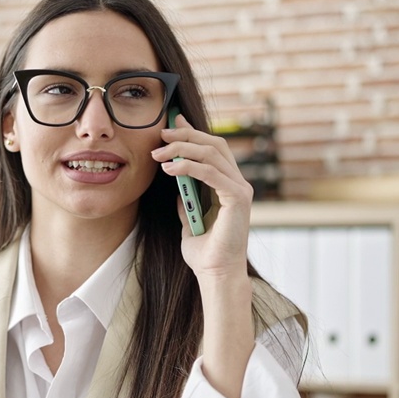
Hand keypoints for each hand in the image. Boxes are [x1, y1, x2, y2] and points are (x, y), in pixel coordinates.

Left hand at [150, 113, 252, 279]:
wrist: (215, 274)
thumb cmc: (204, 252)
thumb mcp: (188, 219)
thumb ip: (186, 200)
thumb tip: (176, 182)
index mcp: (228, 186)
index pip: (213, 149)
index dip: (193, 132)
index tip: (171, 123)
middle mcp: (238, 183)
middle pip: (213, 144)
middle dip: (185, 135)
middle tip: (160, 134)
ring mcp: (240, 189)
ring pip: (211, 153)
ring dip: (181, 149)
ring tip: (158, 154)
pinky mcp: (238, 198)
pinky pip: (211, 173)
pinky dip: (188, 167)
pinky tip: (170, 169)